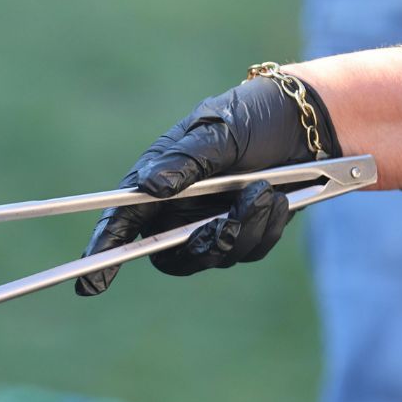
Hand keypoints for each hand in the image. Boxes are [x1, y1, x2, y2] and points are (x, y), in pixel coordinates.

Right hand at [74, 75, 338, 292]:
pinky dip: (267, 229)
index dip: (104, 253)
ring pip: (215, 257)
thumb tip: (150, 187)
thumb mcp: (219, 131)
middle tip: (229, 223)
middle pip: (169, 255)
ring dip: (245, 229)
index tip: (92, 283)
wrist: (309, 123)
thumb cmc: (254, 117)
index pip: (122, 223)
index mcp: (158, 179)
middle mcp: (178, 208)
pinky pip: (249, 252)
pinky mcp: (245, 232)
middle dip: (201, 246)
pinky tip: (279, 200)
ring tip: (267, 193)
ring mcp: (211, 223)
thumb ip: (185, 161)